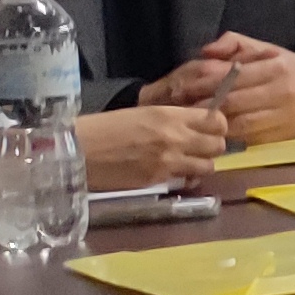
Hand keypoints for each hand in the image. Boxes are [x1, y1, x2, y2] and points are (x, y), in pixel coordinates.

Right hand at [77, 104, 224, 187]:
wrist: (76, 150)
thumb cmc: (104, 128)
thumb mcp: (142, 114)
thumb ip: (171, 121)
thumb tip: (193, 127)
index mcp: (169, 115)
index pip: (216, 121)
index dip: (217, 127)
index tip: (209, 130)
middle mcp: (176, 136)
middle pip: (218, 144)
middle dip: (212, 147)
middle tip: (200, 148)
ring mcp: (169, 160)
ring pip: (209, 165)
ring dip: (202, 164)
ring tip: (188, 163)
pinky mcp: (159, 180)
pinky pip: (187, 180)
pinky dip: (188, 179)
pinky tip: (177, 175)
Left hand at [145, 37, 294, 143]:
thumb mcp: (271, 50)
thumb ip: (237, 44)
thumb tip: (206, 52)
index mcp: (275, 68)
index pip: (229, 77)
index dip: (201, 83)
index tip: (181, 87)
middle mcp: (280, 93)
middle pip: (229, 102)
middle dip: (200, 106)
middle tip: (177, 108)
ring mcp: (283, 118)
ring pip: (237, 124)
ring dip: (211, 125)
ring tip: (191, 122)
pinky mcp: (283, 137)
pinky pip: (248, 139)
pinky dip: (229, 136)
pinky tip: (214, 133)